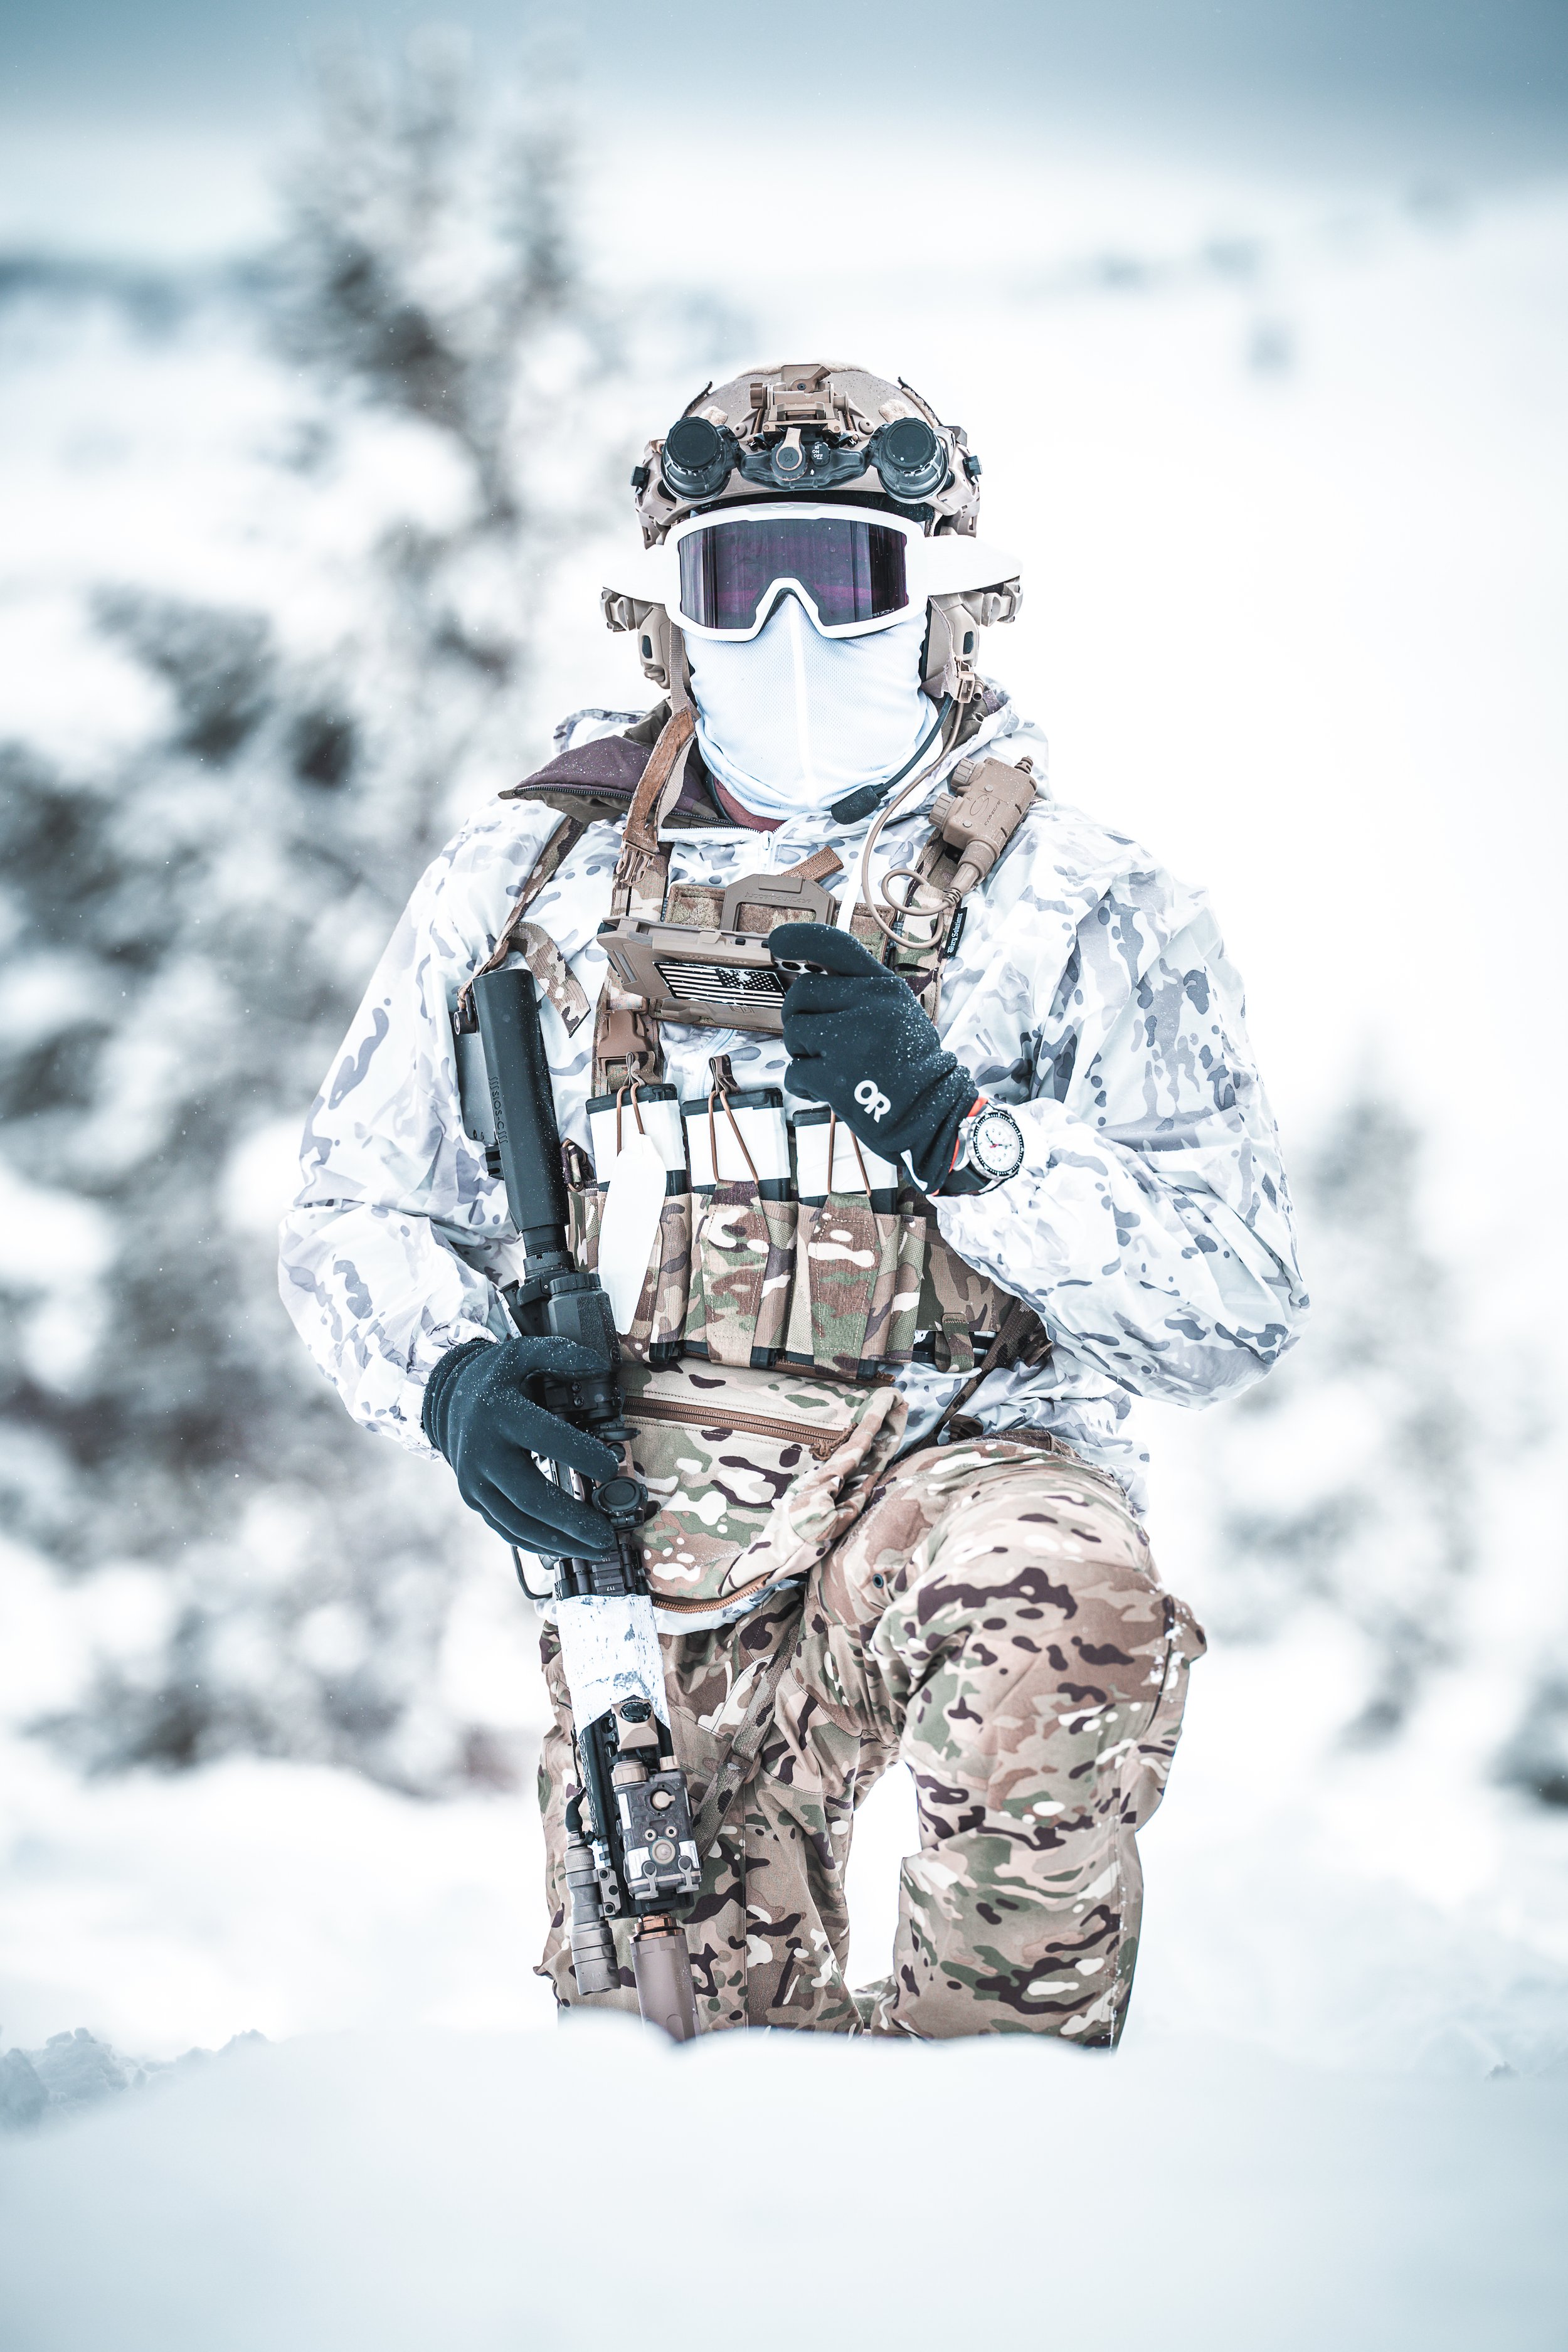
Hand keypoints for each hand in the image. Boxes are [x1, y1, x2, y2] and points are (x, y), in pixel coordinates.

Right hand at [422, 1336, 620, 1555]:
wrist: (449, 1400)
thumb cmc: (498, 1378)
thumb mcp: (524, 1353)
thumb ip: (561, 1355)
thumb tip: (600, 1366)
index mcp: (499, 1412)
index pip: (543, 1437)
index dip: (579, 1454)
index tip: (611, 1466)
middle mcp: (484, 1451)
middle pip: (528, 1495)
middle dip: (570, 1519)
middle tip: (606, 1534)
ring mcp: (475, 1481)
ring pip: (516, 1523)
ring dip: (559, 1542)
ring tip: (597, 1548)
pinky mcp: (475, 1499)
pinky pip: (506, 1529)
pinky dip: (537, 1544)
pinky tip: (567, 1549)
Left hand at [769, 922, 977, 1191]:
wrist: (934, 1115)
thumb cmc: (909, 1067)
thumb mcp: (896, 1014)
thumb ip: (858, 994)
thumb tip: (805, 984)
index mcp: (884, 988)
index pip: (835, 946)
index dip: (800, 939)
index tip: (779, 941)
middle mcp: (870, 1007)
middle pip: (801, 993)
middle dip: (798, 1016)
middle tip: (815, 1039)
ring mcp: (853, 1042)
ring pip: (794, 1032)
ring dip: (801, 1051)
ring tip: (830, 1065)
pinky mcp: (838, 1078)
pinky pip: (795, 1071)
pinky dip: (803, 1083)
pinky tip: (826, 1089)